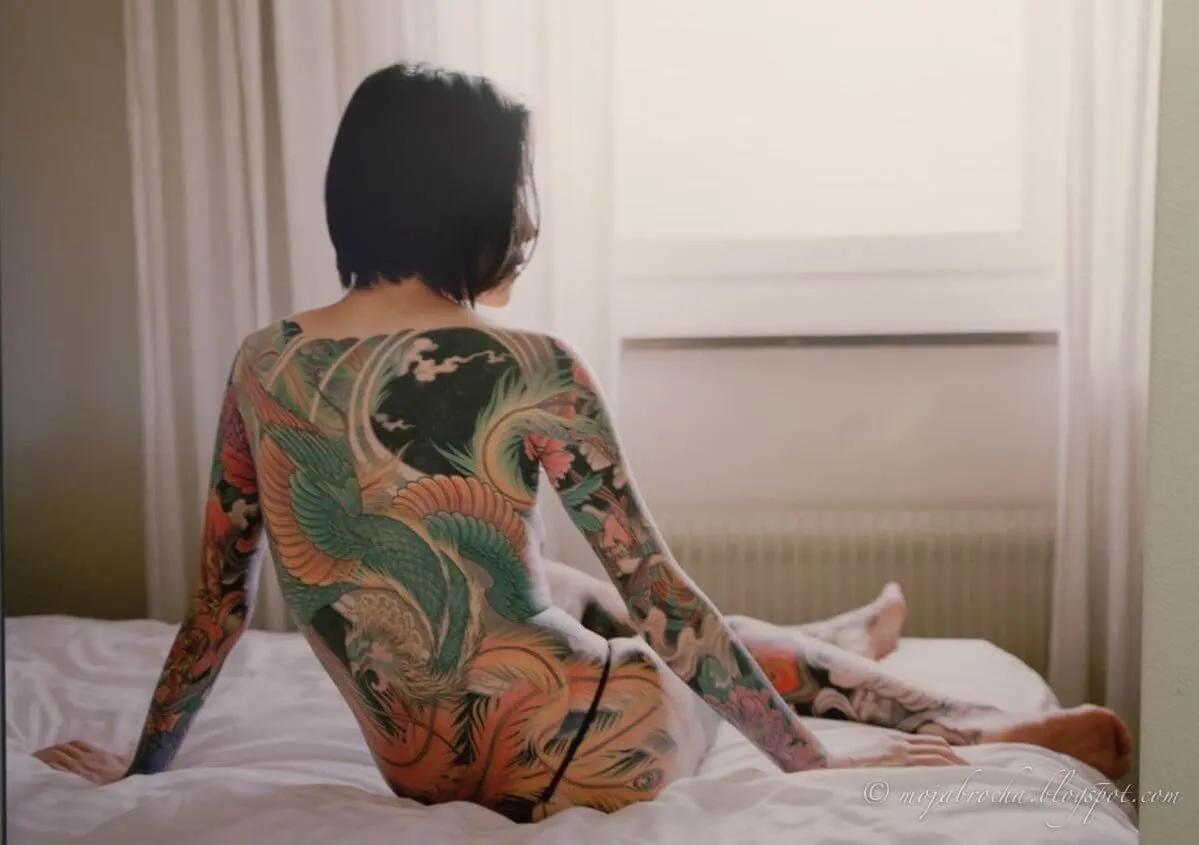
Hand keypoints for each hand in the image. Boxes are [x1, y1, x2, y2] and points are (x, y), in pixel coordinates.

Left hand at [34, 740, 129, 783]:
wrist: (123, 781)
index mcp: (98, 753)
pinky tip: (45, 766)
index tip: (63, 746)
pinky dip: (51, 766)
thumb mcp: (124, 761)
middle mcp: (86, 758)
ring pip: (61, 755)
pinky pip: (60, 768)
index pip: (78, 743)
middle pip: (67, 748)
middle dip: (56, 748)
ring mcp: (80, 767)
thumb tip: (125, 755)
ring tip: (42, 756)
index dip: (69, 744)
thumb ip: (121, 757)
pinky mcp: (75, 777)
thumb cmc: (125, 773)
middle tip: (47, 750)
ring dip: (50, 754)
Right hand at [824, 731, 966, 767]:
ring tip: (967, 772)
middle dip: (956, 755)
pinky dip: (943, 767)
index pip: (929, 741)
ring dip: (955, 762)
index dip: (947, 748)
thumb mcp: (872, 755)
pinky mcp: (897, 760)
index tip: (959, 758)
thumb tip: (900, 765)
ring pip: (936, 753)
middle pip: (937, 745)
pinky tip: (952, 775)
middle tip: (970, 767)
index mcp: (895, 739)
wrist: (834, 763)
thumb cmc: (850, 763)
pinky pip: (926, 762)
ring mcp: (899, 751)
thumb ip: (888, 756)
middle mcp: (900, 742)